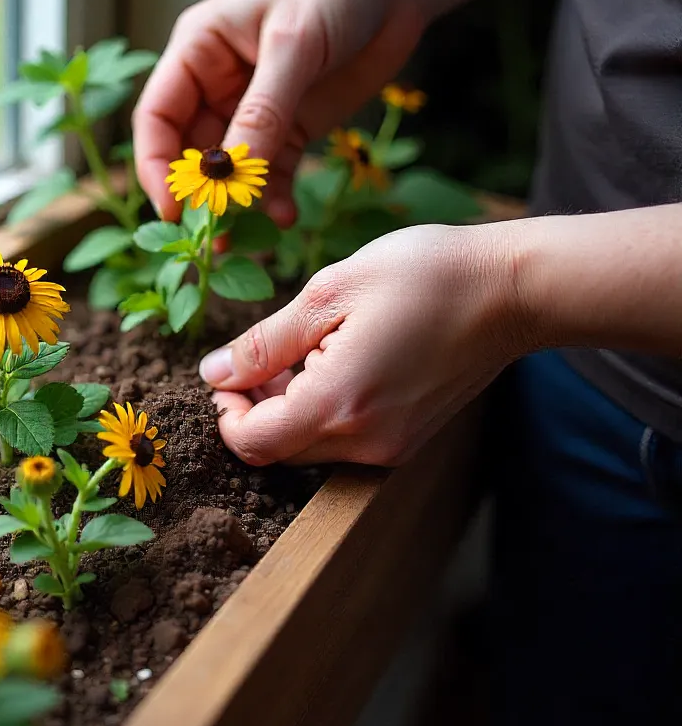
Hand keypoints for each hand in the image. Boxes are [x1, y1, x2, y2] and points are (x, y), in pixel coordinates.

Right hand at [132, 0, 423, 223]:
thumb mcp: (295, 44)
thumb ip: (263, 110)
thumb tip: (230, 173)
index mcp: (198, 51)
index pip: (157, 118)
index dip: (155, 166)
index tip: (173, 207)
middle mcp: (216, 85)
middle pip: (189, 154)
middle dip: (199, 198)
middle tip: (210, 238)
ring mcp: (253, 111)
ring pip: (231, 173)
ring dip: (235, 209)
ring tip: (245, 243)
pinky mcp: (291, 128)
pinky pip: (272, 174)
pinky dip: (274, 198)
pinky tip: (284, 218)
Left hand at [197, 224, 524, 465]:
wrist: (511, 289)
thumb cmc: (424, 275)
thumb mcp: (329, 293)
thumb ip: (264, 343)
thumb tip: (214, 373)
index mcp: (339, 404)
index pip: (252, 443)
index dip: (225, 413)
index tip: (226, 375)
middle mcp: (365, 443)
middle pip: (278, 450)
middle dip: (254, 409)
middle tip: (263, 355)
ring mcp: (391, 447)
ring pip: (309, 447)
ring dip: (288, 409)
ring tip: (306, 348)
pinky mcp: (406, 440)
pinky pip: (343, 441)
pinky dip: (323, 411)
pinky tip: (335, 362)